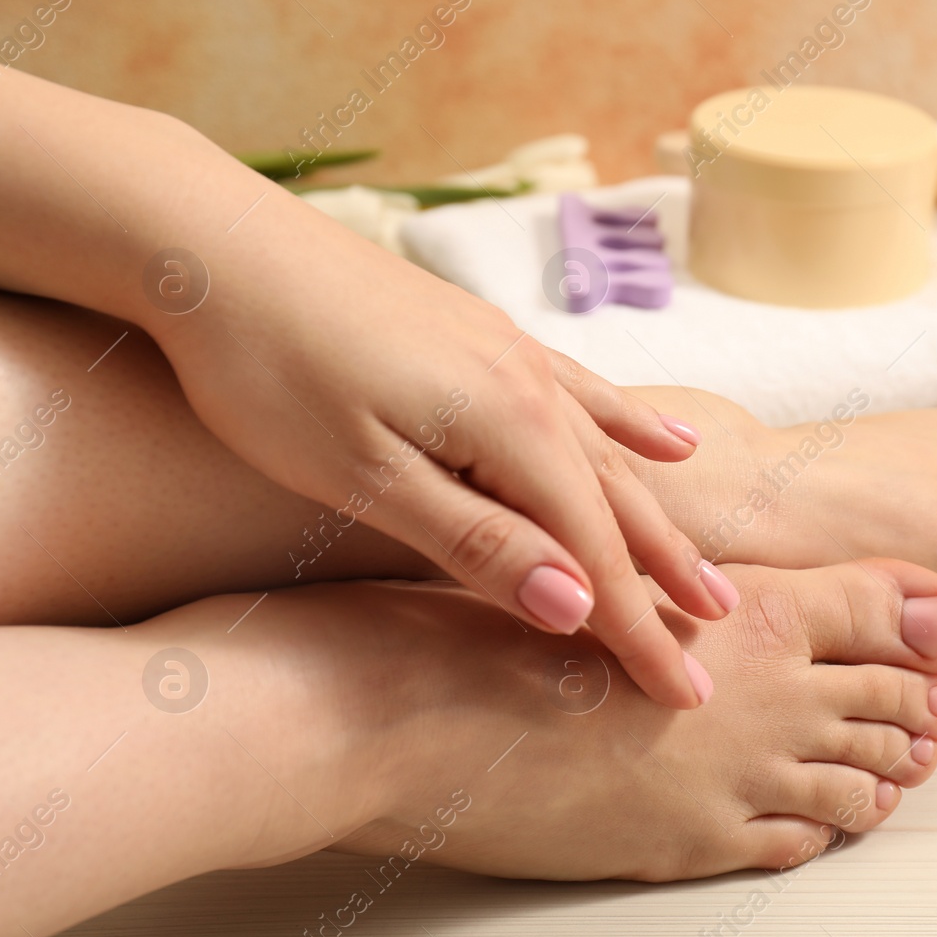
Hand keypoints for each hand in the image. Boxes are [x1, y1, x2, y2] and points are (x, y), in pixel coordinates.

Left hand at [0, 69, 729, 707]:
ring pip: (609, 455)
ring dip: (660, 519)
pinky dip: (632, 429)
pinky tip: (668, 444)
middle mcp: (531, 387)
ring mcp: (512, 354)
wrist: (215, 242)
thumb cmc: (269, 368)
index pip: (594, 553)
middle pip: (618, 504)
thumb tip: (573, 606)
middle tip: (721, 639)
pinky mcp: (485, 335)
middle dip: (668, 580)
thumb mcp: (362, 475)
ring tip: (706, 572)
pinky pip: (585, 394)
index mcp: (509, 429)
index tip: (684, 693)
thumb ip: (474, 540)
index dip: (638, 630)